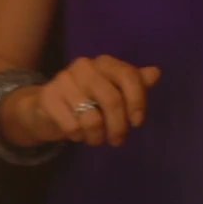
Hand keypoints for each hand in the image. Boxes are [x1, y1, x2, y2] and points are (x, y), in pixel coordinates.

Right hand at [27, 56, 160, 147]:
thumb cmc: (87, 100)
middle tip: (118, 140)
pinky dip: (78, 136)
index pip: (128, 75)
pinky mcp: (48, 97)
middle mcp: (84, 66)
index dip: (137, 100)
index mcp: (104, 63)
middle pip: (112, 100)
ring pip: (92, 118)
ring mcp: (64, 80)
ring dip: (97, 136)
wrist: (47, 107)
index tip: (137, 122)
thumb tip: (155, 73)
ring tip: (95, 139)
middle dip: (118, 126)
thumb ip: (134, 84)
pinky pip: (72, 126)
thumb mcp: (113, 91)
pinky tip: (77, 134)